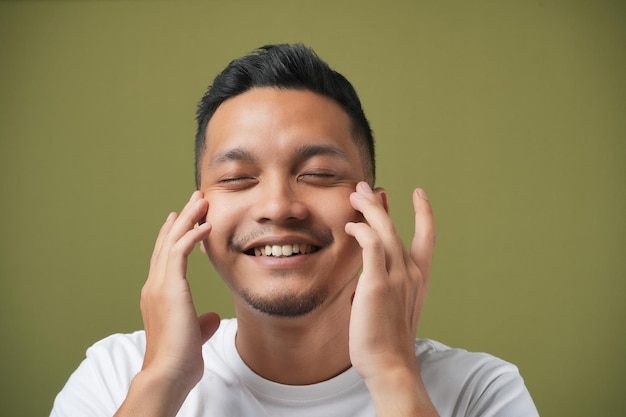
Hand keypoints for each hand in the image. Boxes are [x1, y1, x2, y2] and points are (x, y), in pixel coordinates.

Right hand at [115, 191, 219, 416]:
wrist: (169, 373)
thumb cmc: (180, 360)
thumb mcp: (194, 335)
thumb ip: (201, 323)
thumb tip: (211, 318)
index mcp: (158, 295)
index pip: (165, 257)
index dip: (174, 235)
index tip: (183, 218)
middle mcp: (155, 285)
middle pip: (167, 242)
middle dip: (182, 218)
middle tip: (195, 199)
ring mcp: (159, 285)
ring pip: (172, 241)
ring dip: (188, 219)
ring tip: (202, 201)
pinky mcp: (169, 287)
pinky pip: (179, 252)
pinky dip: (192, 235)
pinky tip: (206, 225)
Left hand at [345, 182, 437, 415]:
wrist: (390, 365)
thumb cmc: (386, 341)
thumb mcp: (393, 307)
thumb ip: (385, 286)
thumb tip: (368, 277)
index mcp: (419, 278)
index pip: (428, 237)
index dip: (425, 212)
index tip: (419, 193)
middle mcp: (412, 273)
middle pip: (397, 226)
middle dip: (380, 203)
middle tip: (365, 188)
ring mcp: (397, 277)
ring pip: (384, 229)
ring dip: (369, 209)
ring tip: (354, 196)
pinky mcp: (377, 284)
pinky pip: (371, 245)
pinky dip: (361, 230)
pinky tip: (350, 226)